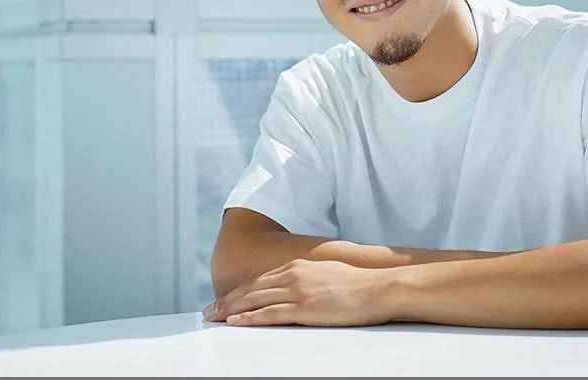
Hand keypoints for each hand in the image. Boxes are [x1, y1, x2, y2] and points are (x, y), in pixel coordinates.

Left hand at [202, 259, 392, 326]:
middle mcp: (293, 275)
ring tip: (215, 317)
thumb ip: (305, 279)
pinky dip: (250, 318)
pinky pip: (271, 313)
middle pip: (251, 289)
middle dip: (228, 300)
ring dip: (231, 309)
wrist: (378, 288)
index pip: (259, 280)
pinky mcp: (306, 308)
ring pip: (255, 300)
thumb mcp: (326, 274)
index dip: (239, 291)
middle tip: (209, 310)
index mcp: (297, 266)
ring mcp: (299, 291)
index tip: (224, 300)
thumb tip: (292, 289)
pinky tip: (236, 322)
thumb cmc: (357, 286)